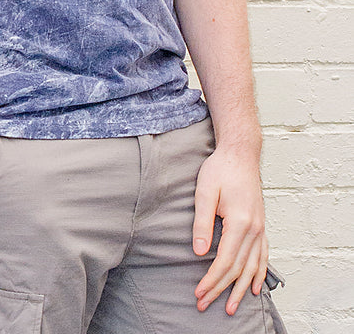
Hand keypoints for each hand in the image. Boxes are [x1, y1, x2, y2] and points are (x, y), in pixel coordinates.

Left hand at [192, 146, 268, 315]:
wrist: (240, 153)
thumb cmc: (220, 169)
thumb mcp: (205, 192)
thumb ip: (202, 222)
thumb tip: (198, 252)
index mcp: (239, 221)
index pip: (225, 261)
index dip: (211, 280)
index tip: (199, 293)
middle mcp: (254, 228)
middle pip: (238, 268)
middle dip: (221, 289)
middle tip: (205, 305)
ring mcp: (260, 227)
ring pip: (252, 266)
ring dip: (240, 289)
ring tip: (231, 307)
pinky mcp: (260, 224)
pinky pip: (263, 255)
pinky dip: (259, 273)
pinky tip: (253, 286)